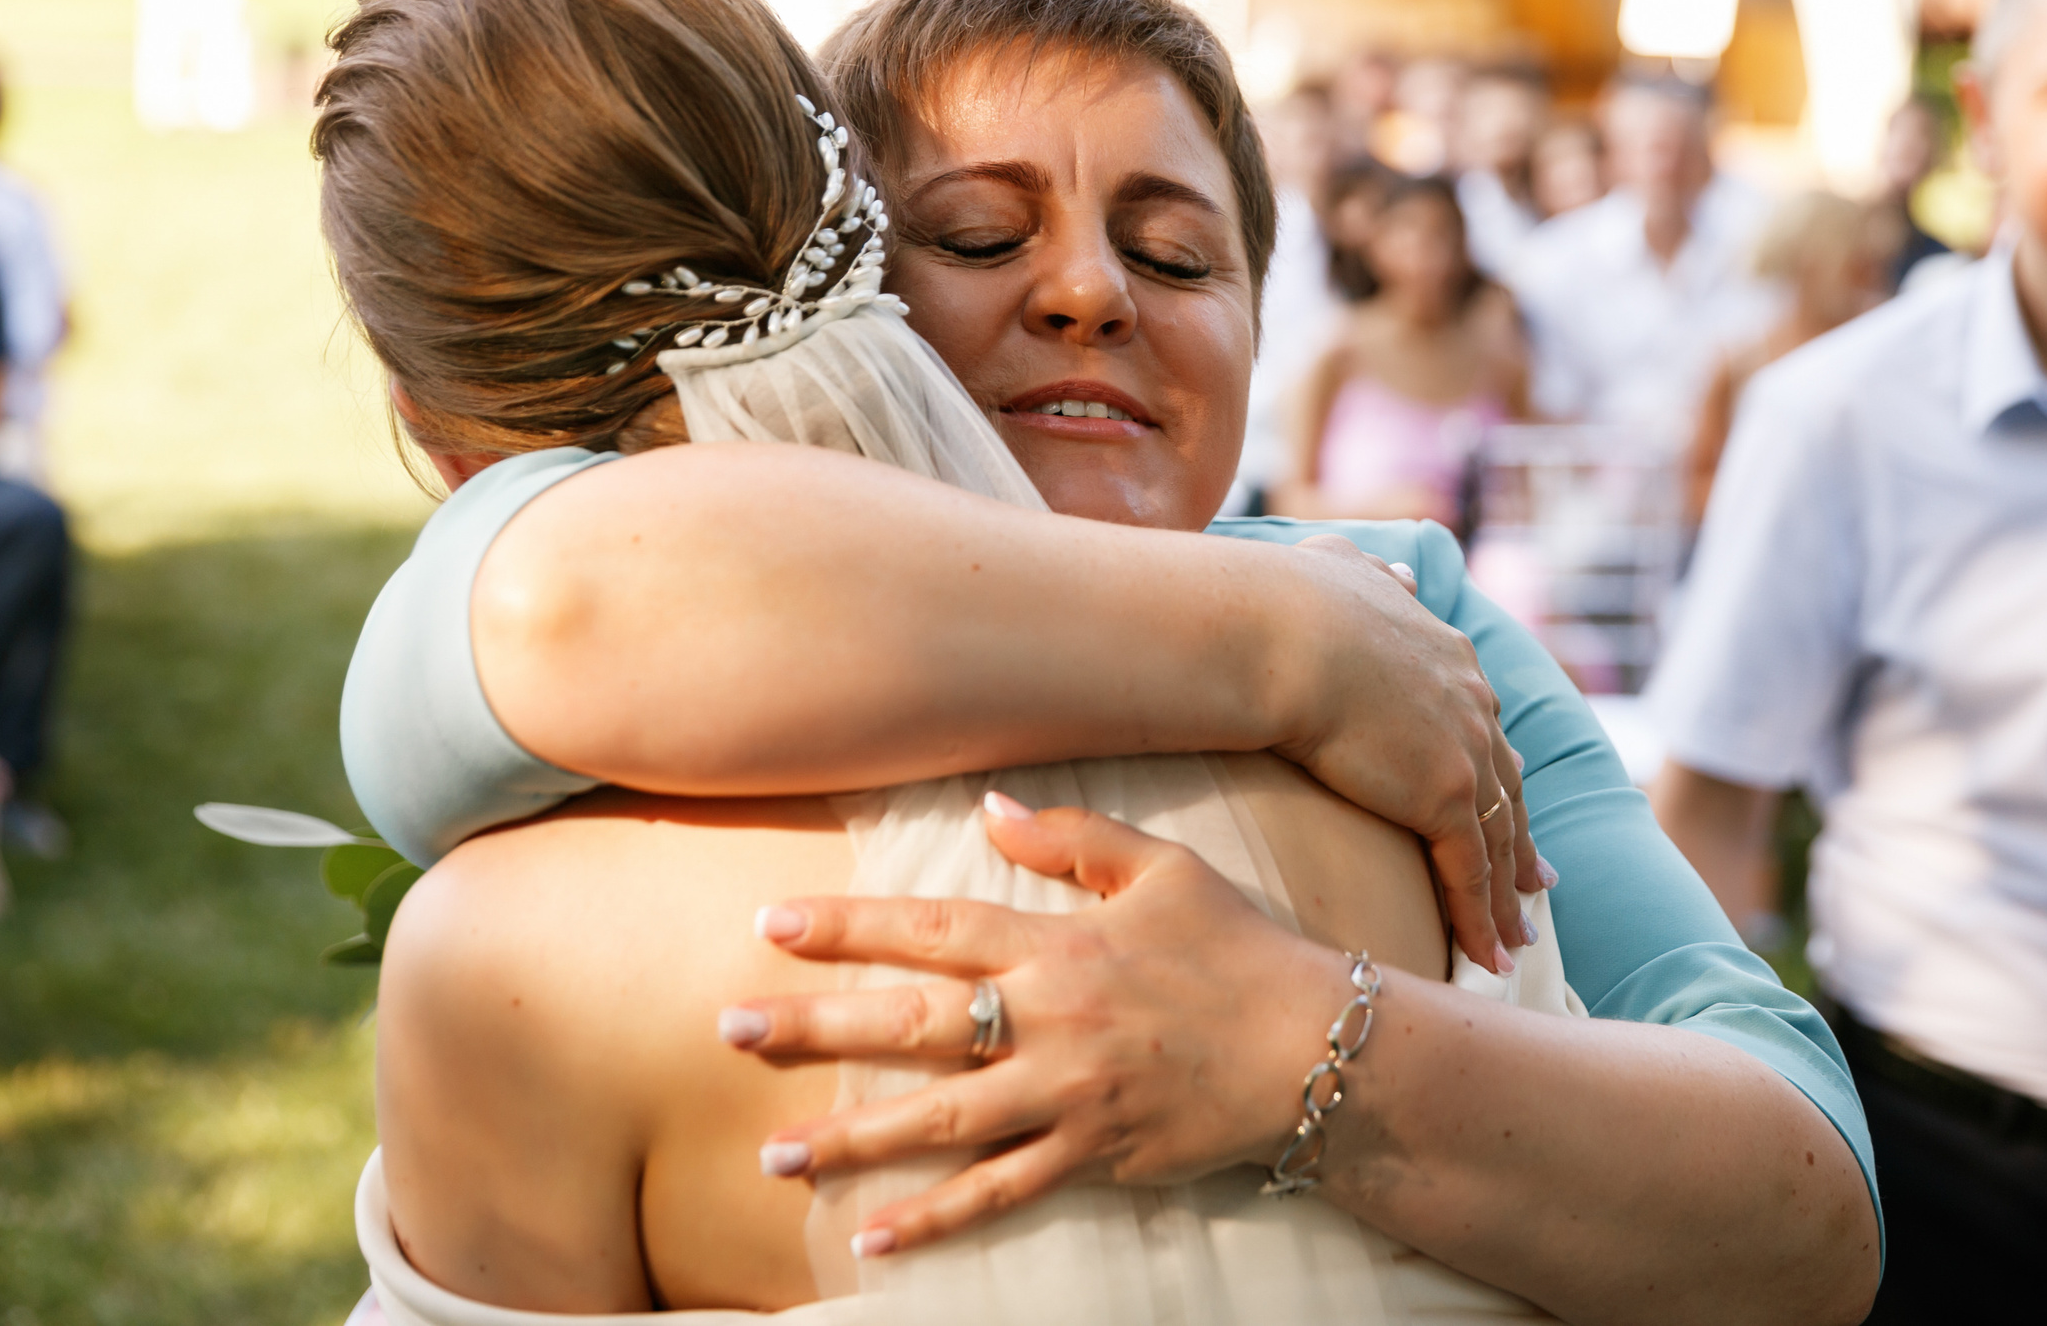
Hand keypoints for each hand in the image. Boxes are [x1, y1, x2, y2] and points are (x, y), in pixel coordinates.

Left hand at [720, 797, 1352, 1258]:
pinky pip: (1000, 1193)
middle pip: (911, 1024)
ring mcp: (1067, 1096)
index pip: (932, 930)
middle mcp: (1050, 1021)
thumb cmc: (1240, 949)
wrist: (1317, 1048)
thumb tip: (990, 808)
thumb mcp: (1165, 870)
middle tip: (729, 1030)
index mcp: (1060, 945)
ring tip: (773, 1154)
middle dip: (814, 1028)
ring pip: (939, 1121)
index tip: (772, 924)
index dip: (847, 926)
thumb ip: (1074, 839)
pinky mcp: (1092, 1156)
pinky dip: (936, 1220)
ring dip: (850, 1139)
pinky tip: (874, 1238)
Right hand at [1273, 534, 1540, 972]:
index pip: (1481, 724)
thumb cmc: (1282, 601)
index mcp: (1446, 654)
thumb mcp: (1340, 570)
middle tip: (1537, 884)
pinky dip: (1483, 920)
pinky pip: (1471, 874)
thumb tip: (1397, 571)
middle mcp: (1472, 701)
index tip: (1501, 798)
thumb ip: (1372, 574)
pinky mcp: (1446, 797)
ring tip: (1516, 938)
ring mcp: (1466, 750)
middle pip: (1507, 784)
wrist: (1275, 631)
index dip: (1493, 766)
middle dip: (1522, 837)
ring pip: (1500, 838)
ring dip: (1509, 895)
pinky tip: (1489, 958)